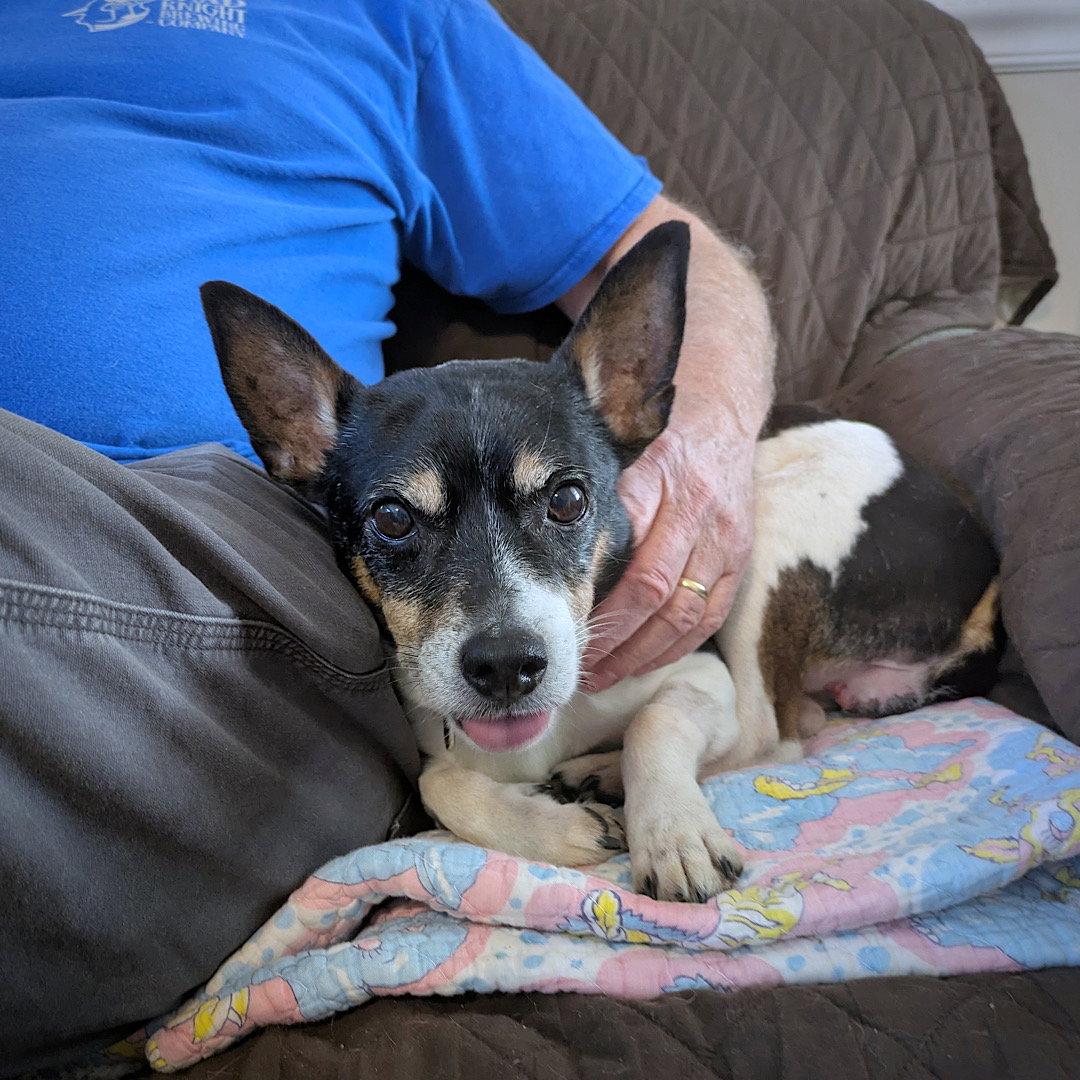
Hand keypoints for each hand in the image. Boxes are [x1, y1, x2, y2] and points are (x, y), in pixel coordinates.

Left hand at [583, 417, 754, 692]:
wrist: (724, 426)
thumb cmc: (667, 447)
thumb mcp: (634, 461)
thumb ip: (614, 507)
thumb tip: (577, 559)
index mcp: (677, 495)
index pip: (643, 572)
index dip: (612, 612)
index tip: (575, 634)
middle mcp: (708, 526)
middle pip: (662, 600)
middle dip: (621, 643)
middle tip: (583, 669)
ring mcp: (729, 549)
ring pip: (688, 617)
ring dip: (645, 654)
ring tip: (607, 675)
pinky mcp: (741, 564)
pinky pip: (711, 618)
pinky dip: (677, 646)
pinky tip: (646, 663)